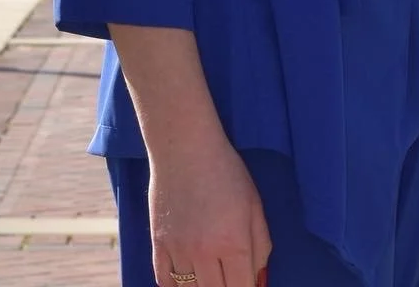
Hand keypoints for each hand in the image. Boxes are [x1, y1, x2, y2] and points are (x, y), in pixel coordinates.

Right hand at [148, 137, 272, 286]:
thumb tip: (258, 280)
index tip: (247, 281)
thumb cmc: (226, 171)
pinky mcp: (157, 244)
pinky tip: (186, 276)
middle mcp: (205, 253)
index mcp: (234, 243)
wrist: (184, 146)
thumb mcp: (254, 205)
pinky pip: (165, 281)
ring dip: (203, 286)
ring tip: (210, 273)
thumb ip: (260, 246)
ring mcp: (178, 250)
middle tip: (229, 275)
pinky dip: (176, 285)